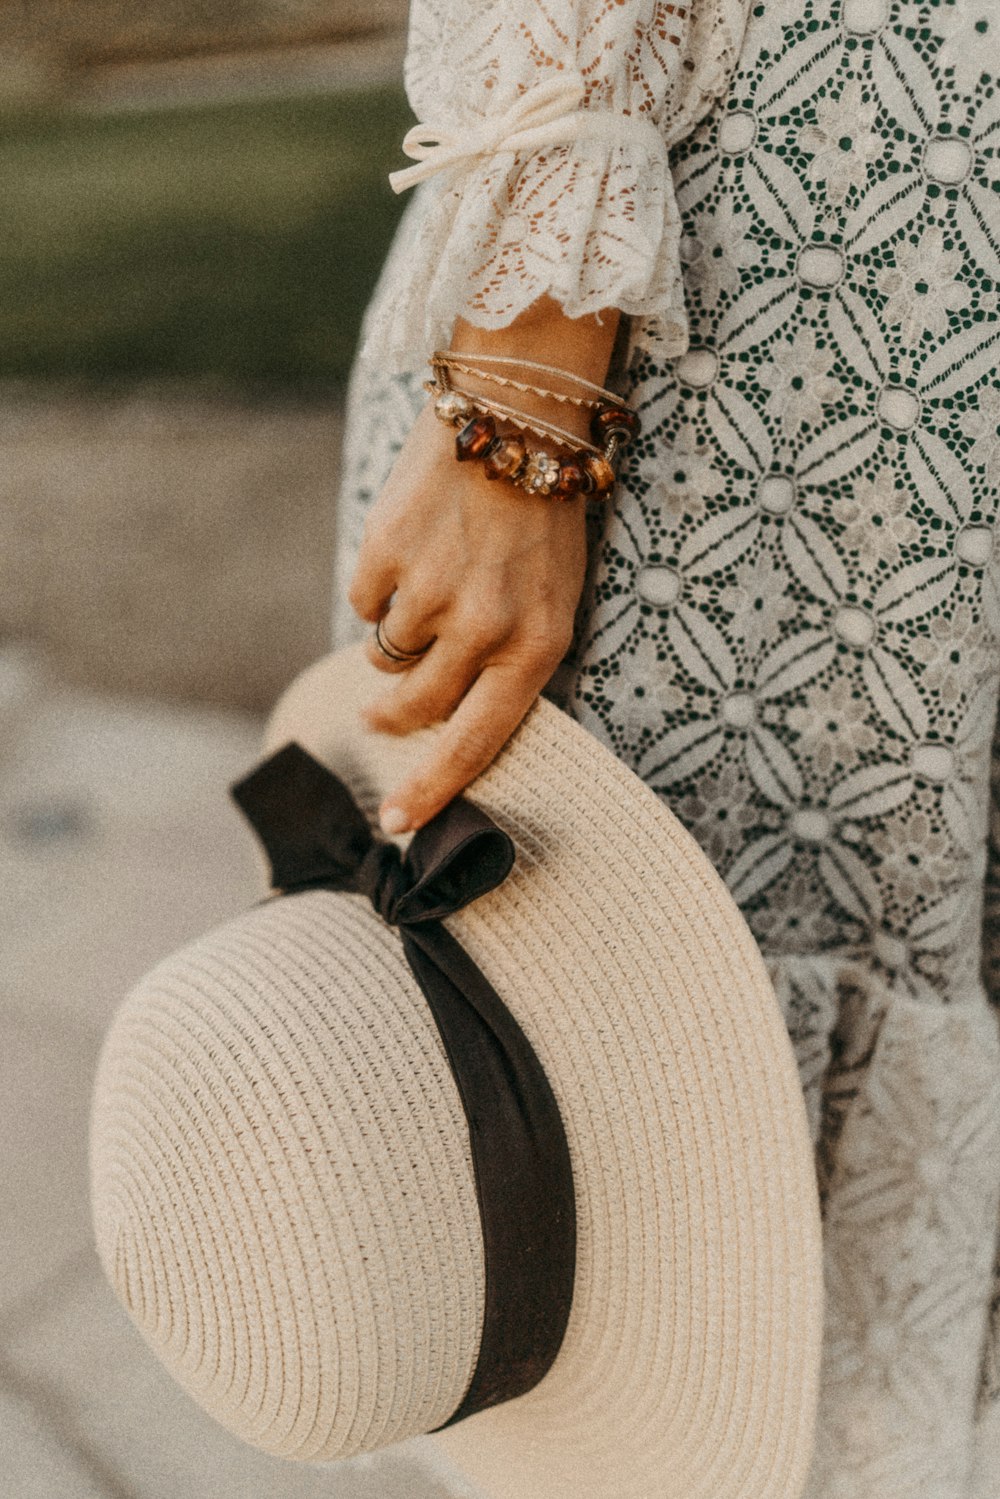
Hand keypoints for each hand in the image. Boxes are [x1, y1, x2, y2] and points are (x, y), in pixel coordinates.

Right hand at [347, 396, 588, 833]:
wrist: (517, 415)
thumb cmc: (541, 519)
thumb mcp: (553, 599)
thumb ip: (506, 661)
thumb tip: (440, 717)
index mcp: (535, 647)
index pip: (476, 742)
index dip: (432, 789)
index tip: (397, 824)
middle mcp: (484, 627)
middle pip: (415, 706)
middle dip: (394, 712)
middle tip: (386, 706)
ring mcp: (431, 590)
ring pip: (385, 653)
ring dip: (398, 633)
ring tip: (434, 579)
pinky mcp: (387, 551)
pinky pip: (362, 602)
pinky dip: (379, 586)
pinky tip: (414, 547)